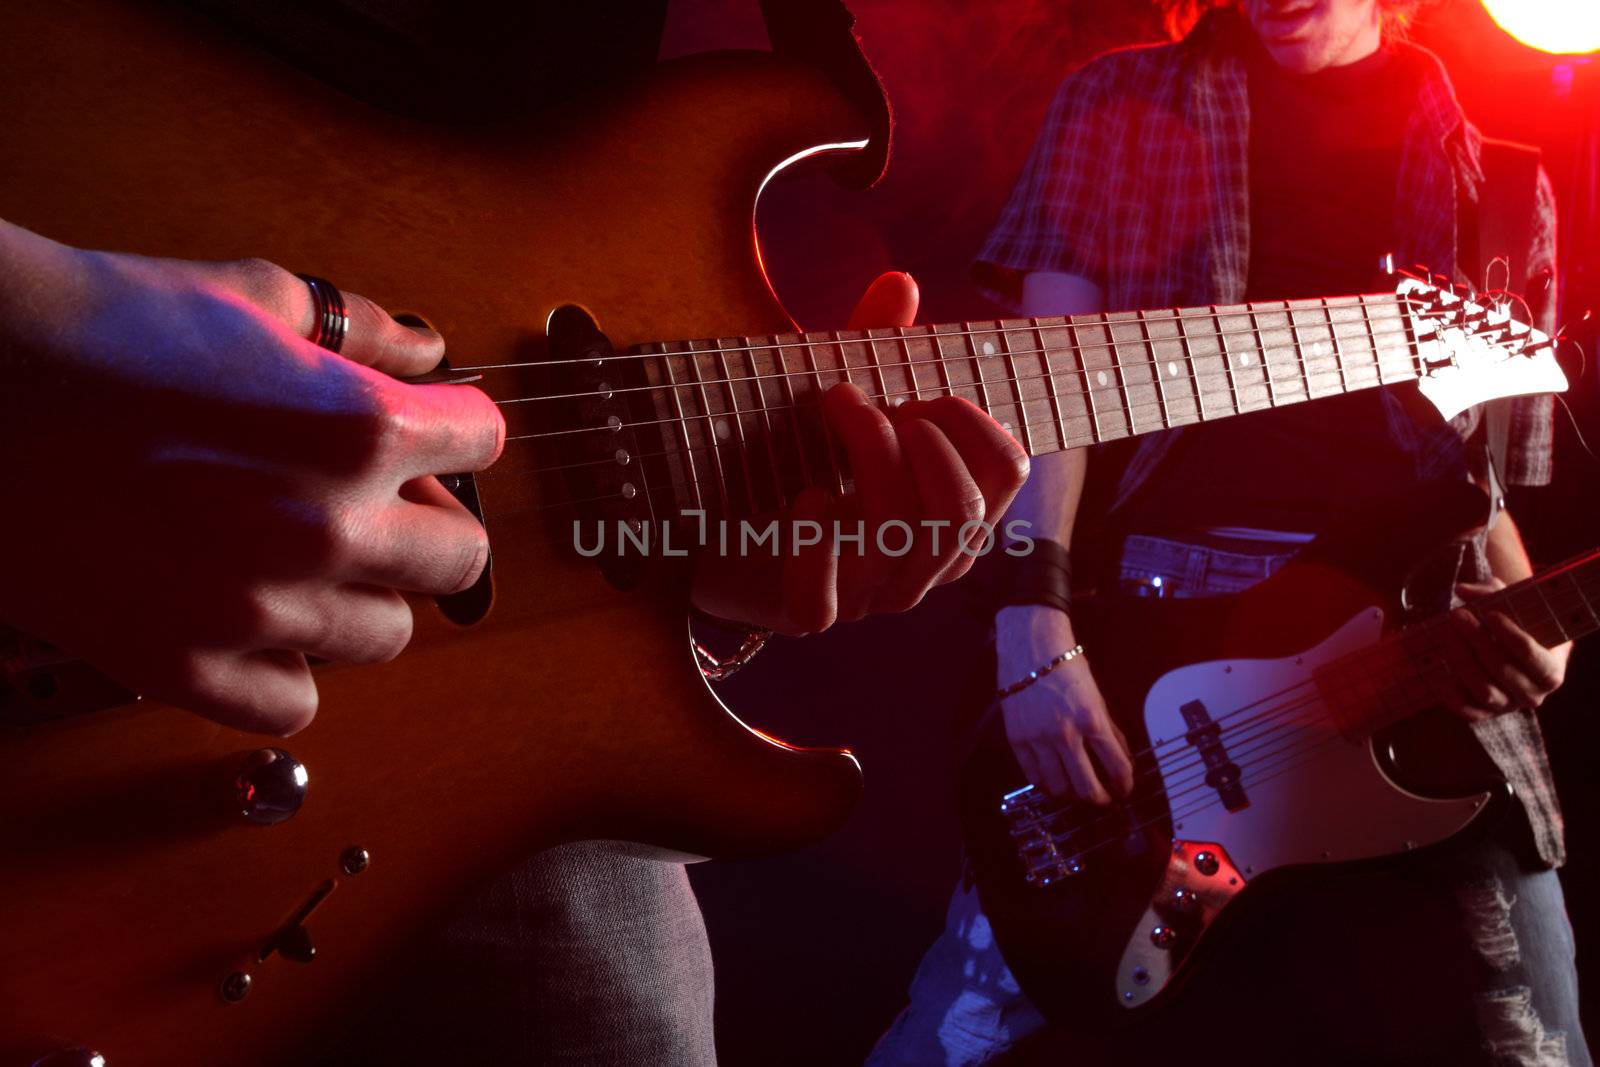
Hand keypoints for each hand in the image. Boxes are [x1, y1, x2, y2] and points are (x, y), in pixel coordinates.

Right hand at [0, 224, 503, 733]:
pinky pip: (294, 703)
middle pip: (463, 558)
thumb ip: (360, 330)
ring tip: (300, 556)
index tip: (426, 430)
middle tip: (375, 501)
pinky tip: (252, 620)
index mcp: (362, 428)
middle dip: (430, 521)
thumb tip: (422, 353)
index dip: (453, 428)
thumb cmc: (99, 326)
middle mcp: (330, 528)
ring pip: (387, 635)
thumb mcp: (250, 296)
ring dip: (361, 594)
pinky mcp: (185, 667)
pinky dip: (284, 668)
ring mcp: (260, 610)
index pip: (485, 442)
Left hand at [691, 272, 1028, 633]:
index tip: (914, 393)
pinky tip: (802, 498)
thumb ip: (874, 343)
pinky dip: (811, 543)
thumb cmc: (800, 458)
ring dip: (868, 457)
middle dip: (916, 438)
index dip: (970, 420)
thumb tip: (901, 280)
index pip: (1008, 471)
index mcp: (951, 515)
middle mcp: (924, 564)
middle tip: (857, 400)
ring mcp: (870, 596)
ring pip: (903, 537)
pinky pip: (822, 604)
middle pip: (963, 508)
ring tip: (830, 411)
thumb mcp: (843, 398)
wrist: (722, 534)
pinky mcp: (808, 616)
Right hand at [995, 604, 1132, 803]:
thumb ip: (1109, 729)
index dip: (1124, 785)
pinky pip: (1033, 776)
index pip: (1116, 768)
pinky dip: (1047, 786)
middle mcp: (1065, 734)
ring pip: (1059, 788)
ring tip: (1079, 792)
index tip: (1124, 788)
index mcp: (1092, 720)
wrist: (1030, 646)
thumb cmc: (1066, 665)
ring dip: (1073, 796)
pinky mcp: (1017, 739)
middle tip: (1104, 799)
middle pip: (1087, 788)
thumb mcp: (1096, 696)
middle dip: (1101, 800)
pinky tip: (1055, 783)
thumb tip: (1120, 758)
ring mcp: (1039, 739)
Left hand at [1440, 579, 1569, 720]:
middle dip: (1477, 640)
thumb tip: (1462, 589)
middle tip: (1457, 615)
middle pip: (1502, 670)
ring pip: (1483, 689)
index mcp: (1550, 671)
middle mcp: (1532, 694)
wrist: (1508, 652)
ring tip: (1446, 632)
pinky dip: (1450, 693)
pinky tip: (1439, 668)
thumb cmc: (1516, 625)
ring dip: (1460, 659)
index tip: (1489, 613)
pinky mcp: (1483, 714)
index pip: (1532, 657)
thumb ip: (1490, 594)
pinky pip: (1466, 710)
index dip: (1510, 635)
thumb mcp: (1513, 607)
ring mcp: (1507, 706)